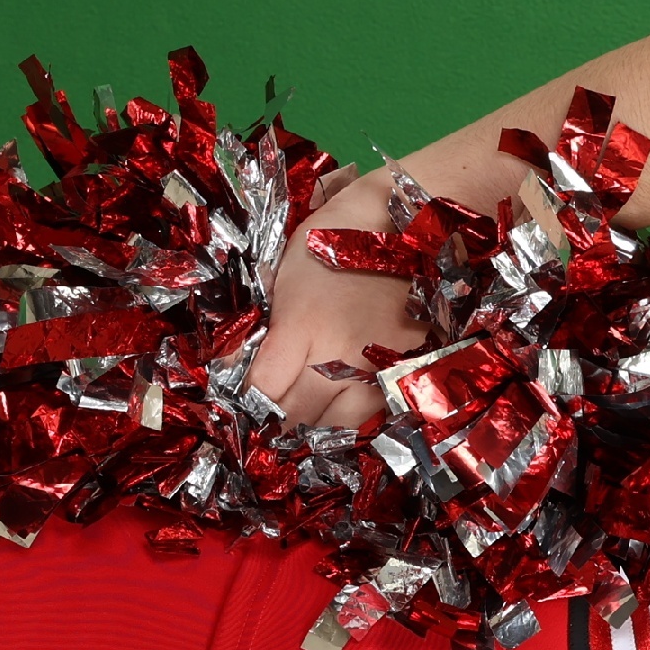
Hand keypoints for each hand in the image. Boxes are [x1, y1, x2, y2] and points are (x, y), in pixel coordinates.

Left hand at [246, 168, 416, 429]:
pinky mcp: (404, 370)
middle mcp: (339, 357)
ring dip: (313, 421)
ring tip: (303, 407)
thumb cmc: (338, 238)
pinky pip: (370, 413)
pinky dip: (348, 414)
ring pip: (335, 424)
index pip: (262, 387)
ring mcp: (375, 368)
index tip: (240, 394)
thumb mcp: (287, 270)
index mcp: (303, 325)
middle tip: (266, 408)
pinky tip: (338, 401)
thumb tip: (242, 361)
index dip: (245, 396)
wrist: (409, 226)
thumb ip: (269, 322)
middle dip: (274, 415)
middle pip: (296, 413)